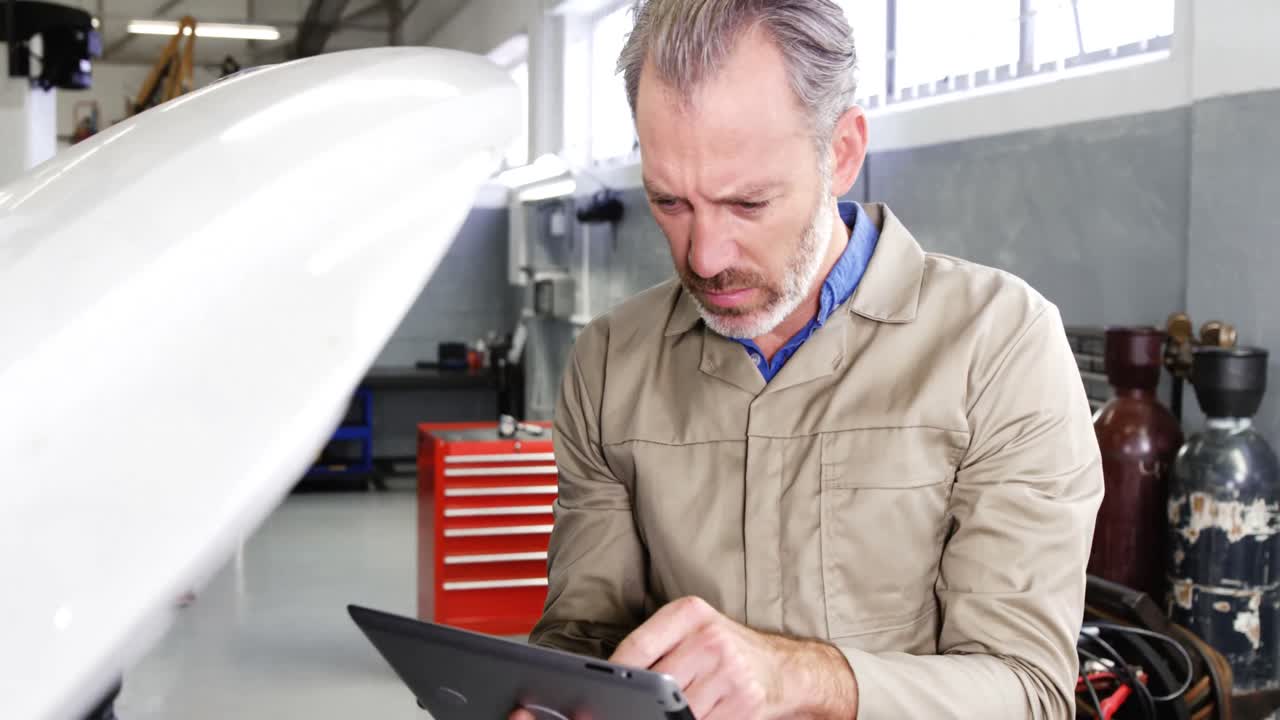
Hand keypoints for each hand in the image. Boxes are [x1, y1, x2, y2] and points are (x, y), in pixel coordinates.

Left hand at [608, 597, 857, 719]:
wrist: (784, 668)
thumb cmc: (727, 650)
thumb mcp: (695, 631)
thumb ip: (658, 647)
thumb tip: (616, 676)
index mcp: (690, 613)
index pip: (639, 645)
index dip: (616, 672)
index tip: (601, 691)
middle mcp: (710, 638)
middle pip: (656, 682)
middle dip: (638, 702)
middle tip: (626, 709)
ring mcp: (729, 670)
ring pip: (677, 708)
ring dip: (666, 716)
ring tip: (663, 712)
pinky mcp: (744, 700)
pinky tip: (686, 717)